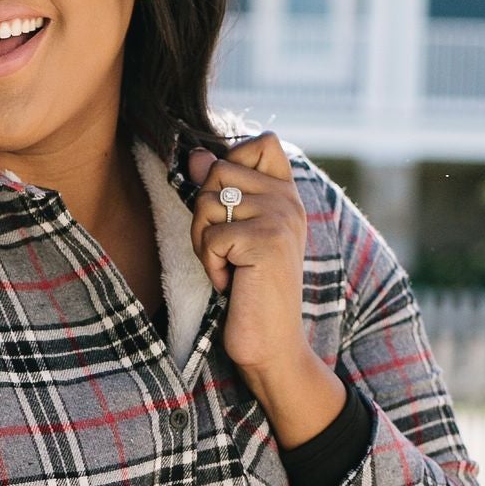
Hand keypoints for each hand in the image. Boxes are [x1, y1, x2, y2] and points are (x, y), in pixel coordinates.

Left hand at [187, 133, 344, 449]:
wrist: (272, 343)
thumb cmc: (249, 291)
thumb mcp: (234, 234)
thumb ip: (221, 191)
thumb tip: (195, 155)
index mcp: (286, 195)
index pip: (264, 141)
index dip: (233, 160)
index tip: (233, 206)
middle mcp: (289, 200)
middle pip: (218, 169)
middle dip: (205, 212)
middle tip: (225, 250)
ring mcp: (280, 218)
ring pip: (208, 202)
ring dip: (204, 242)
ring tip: (229, 268)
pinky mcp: (267, 242)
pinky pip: (212, 236)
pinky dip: (210, 266)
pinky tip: (231, 284)